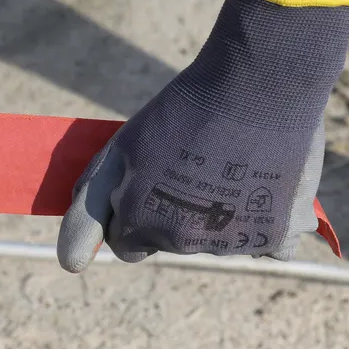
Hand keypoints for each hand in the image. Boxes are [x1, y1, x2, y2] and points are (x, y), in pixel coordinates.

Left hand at [57, 0, 348, 271]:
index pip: (128, 244)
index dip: (137, 211)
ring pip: (218, 242)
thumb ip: (88, 210)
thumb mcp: (117, 152)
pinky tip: (266, 182)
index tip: (156, 179)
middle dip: (176, 212)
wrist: (257, 84)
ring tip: (232, 165)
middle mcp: (183, 244)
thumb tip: (70, 265)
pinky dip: (267, 219)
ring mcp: (231, 244)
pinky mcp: (277, 238)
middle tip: (196, 164)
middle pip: (172, 242)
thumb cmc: (179, 113)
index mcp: (140, 225)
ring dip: (221, 214)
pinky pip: (267, 242)